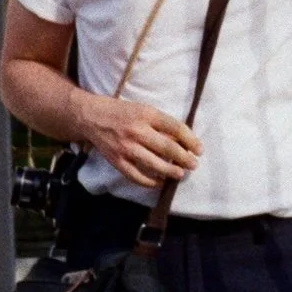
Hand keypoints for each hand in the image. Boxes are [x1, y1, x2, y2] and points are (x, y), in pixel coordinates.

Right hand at [80, 94, 203, 189]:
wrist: (91, 117)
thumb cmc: (122, 112)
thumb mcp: (143, 109)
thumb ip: (160, 123)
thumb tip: (184, 140)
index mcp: (146, 114)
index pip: (175, 128)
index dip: (190, 140)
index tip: (199, 149)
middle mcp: (137, 131)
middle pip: (167, 148)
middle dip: (184, 158)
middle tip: (194, 164)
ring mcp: (126, 147)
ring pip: (154, 164)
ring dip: (171, 171)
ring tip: (180, 174)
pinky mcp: (117, 161)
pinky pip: (137, 176)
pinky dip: (150, 181)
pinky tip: (160, 182)